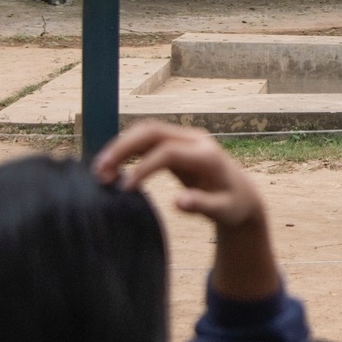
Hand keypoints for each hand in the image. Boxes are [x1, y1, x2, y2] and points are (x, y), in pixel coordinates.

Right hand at [94, 121, 264, 228]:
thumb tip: (177, 202)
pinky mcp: (175, 142)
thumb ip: (202, 205)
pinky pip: (147, 138)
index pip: (169, 152)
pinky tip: (111, 166)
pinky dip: (127, 148)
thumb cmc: (233, 204)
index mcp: (208, 156)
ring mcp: (184, 137)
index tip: (124, 188)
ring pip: (146, 131)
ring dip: (121, 146)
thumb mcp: (224, 210)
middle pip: (152, 132)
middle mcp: (195, 140)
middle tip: (99, 171)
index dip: (144, 167)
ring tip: (100, 171)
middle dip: (123, 147)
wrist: (242, 193)